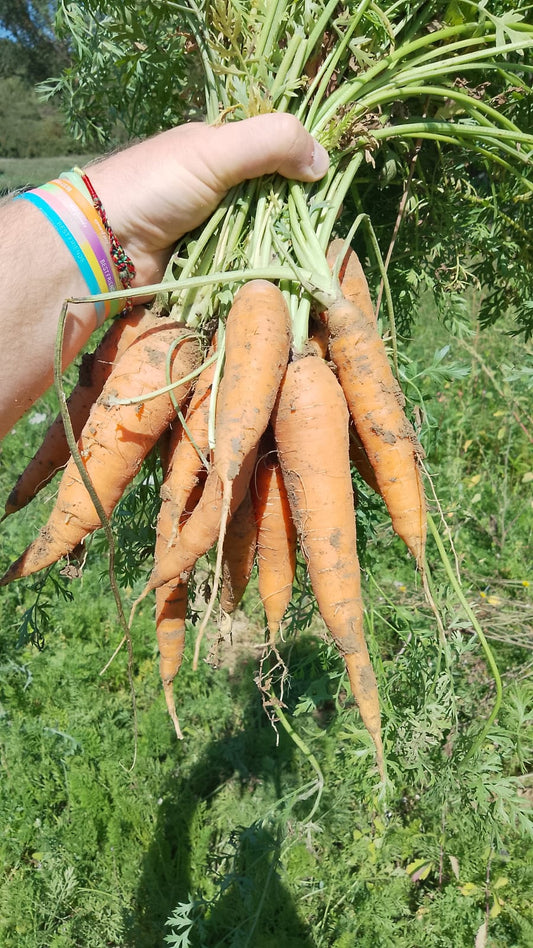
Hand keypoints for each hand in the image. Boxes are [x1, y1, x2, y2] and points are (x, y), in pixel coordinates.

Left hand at [85, 113, 328, 285]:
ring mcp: (212, 227)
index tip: (327, 189)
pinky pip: (244, 265)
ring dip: (279, 248)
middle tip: (319, 233)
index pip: (277, 154)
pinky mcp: (207, 264)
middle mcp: (219, 187)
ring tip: (305, 260)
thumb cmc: (153, 187)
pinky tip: (279, 276)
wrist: (103, 245)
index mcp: (220, 151)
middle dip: (294, 216)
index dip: (303, 168)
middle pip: (275, 200)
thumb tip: (323, 159)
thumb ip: (269, 143)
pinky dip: (258, 270)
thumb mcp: (214, 152)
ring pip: (264, 236)